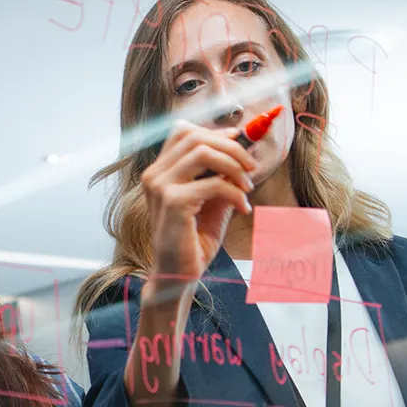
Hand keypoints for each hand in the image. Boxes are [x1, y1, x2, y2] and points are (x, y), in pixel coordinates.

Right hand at [142, 121, 255, 290]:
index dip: (216, 132)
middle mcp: (155, 175)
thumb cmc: (193, 240)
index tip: (242, 142)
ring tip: (247, 187)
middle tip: (251, 168)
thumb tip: (242, 148)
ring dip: (234, 166)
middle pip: (195, 137)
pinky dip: (235, 193)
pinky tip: (243, 208)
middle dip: (231, 147)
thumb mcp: (211, 201)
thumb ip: (220, 175)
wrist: (178, 275)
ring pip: (203, 152)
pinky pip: (213, 184)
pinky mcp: (173, 203)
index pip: (183, 131)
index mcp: (159, 171)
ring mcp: (160, 187)